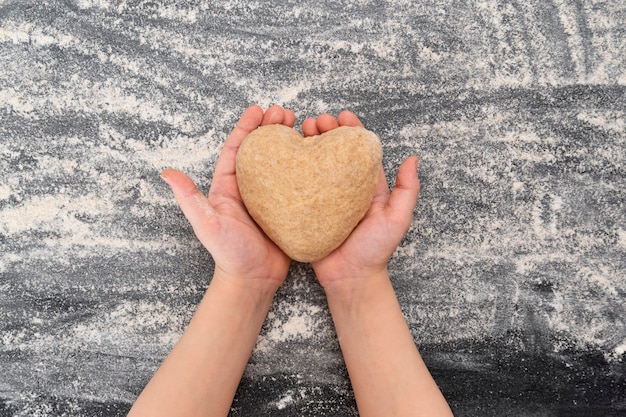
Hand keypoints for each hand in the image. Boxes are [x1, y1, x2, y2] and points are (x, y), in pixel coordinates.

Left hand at [161, 105, 294, 291]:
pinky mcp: (288, 209)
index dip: (246, 127)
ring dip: (290, 143)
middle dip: (272, 128)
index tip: (258, 109)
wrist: (253, 280)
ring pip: (281, 163)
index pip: (237, 149)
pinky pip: (297, 183)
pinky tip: (315, 156)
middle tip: (287, 113)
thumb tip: (166, 173)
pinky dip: (305, 167)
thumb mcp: (207, 223)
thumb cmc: (229, 254)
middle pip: (261, 150)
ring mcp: (270, 198)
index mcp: (229, 186)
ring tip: (303, 127)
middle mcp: (249, 188)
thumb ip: (189, 198)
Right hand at [302, 112, 420, 289]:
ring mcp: (323, 198)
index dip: (351, 130)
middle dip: (325, 131)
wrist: (350, 279)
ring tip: (300, 131)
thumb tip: (413, 159)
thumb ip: (407, 191)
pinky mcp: (306, 211)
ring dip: (307, 144)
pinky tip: (285, 157)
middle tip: (315, 121)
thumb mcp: (398, 219)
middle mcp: (344, 188)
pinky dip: (291, 170)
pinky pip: (297, 187)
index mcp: (365, 186)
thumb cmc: (376, 251)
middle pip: (333, 152)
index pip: (358, 151)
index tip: (342, 116)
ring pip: (314, 164)